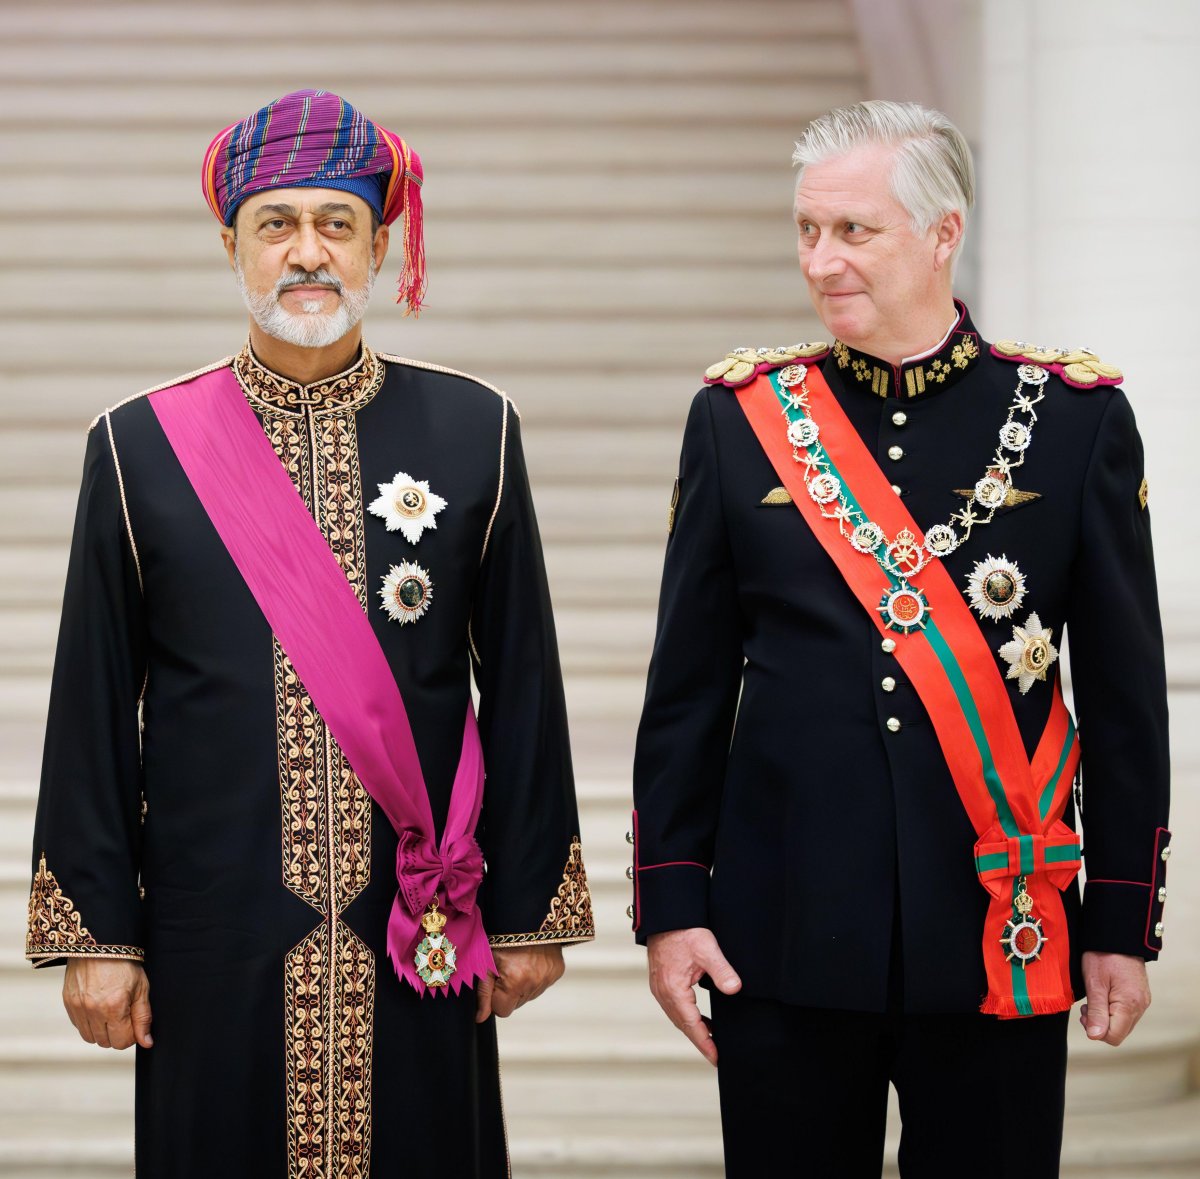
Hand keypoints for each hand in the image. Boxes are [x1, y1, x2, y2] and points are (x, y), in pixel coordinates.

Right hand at [63, 958, 152, 1049]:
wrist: (101, 943)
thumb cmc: (125, 964)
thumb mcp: (141, 988)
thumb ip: (143, 1017)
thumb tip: (146, 1042)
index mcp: (114, 1007)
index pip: (122, 1042)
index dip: (132, 1036)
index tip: (134, 1024)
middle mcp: (93, 1011)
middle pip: (105, 1043)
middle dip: (117, 1034)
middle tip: (124, 1017)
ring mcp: (78, 1008)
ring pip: (90, 1037)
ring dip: (102, 1031)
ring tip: (111, 1012)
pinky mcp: (68, 1003)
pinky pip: (79, 1025)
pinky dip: (89, 1023)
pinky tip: (98, 1008)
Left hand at [475, 945, 564, 1022]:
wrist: (529, 916)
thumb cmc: (503, 937)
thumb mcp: (487, 962)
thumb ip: (483, 993)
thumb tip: (481, 1018)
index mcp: (515, 981)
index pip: (502, 1011)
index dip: (495, 998)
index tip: (495, 982)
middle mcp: (535, 983)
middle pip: (516, 1004)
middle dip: (508, 992)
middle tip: (506, 969)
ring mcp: (548, 978)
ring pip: (528, 996)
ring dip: (522, 986)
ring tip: (519, 963)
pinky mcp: (557, 971)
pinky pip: (541, 985)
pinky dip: (535, 978)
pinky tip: (531, 961)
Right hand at [647, 927, 740, 1066]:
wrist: (666, 916)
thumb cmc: (684, 930)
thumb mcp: (707, 950)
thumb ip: (722, 971)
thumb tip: (735, 989)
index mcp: (674, 989)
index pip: (692, 1025)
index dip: (705, 1044)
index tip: (717, 1058)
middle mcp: (663, 992)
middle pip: (683, 1025)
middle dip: (700, 1041)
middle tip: (717, 1055)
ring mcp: (659, 987)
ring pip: (678, 1017)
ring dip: (694, 1029)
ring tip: (712, 1039)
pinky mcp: (661, 981)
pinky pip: (675, 1007)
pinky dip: (688, 1017)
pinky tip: (700, 1018)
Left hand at [1080, 950, 1150, 1046]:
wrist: (1117, 936)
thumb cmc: (1103, 956)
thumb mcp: (1094, 983)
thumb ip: (1096, 1011)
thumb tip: (1095, 1036)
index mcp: (1130, 1005)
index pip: (1114, 1036)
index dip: (1096, 1030)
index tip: (1085, 1013)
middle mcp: (1141, 1007)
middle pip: (1119, 1032)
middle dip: (1099, 1023)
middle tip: (1086, 1006)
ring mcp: (1142, 1002)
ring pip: (1122, 1023)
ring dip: (1105, 1016)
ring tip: (1093, 999)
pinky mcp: (1140, 996)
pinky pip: (1126, 1013)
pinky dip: (1112, 1010)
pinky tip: (1103, 996)